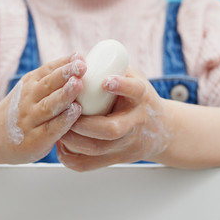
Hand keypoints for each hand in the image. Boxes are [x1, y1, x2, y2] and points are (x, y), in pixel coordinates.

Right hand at [0, 53, 86, 163]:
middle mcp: (28, 99)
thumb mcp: (31, 89)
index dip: (64, 63)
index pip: (48, 70)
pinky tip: (75, 112)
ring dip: (64, 94)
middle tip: (82, 67)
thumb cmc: (22, 110)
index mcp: (30, 83)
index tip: (80, 56)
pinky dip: (63, 120)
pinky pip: (50, 128)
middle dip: (66, 74)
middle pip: (48, 85)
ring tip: (78, 85)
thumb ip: (53, 79)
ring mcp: (30, 120)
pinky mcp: (35, 139)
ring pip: (49, 105)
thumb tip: (82, 60)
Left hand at [57, 69, 171, 170]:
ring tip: (58, 127)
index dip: (121, 86)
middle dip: (84, 123)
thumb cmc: (140, 101)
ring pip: (97, 149)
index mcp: (142, 99)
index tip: (105, 80)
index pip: (135, 91)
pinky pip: (90, 164)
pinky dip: (71, 158)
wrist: (161, 130)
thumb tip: (81, 54)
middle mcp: (136, 123)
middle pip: (112, 129)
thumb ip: (114, 68)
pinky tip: (62, 146)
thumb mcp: (135, 80)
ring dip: (73, 139)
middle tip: (67, 111)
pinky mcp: (117, 159)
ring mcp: (127, 144)